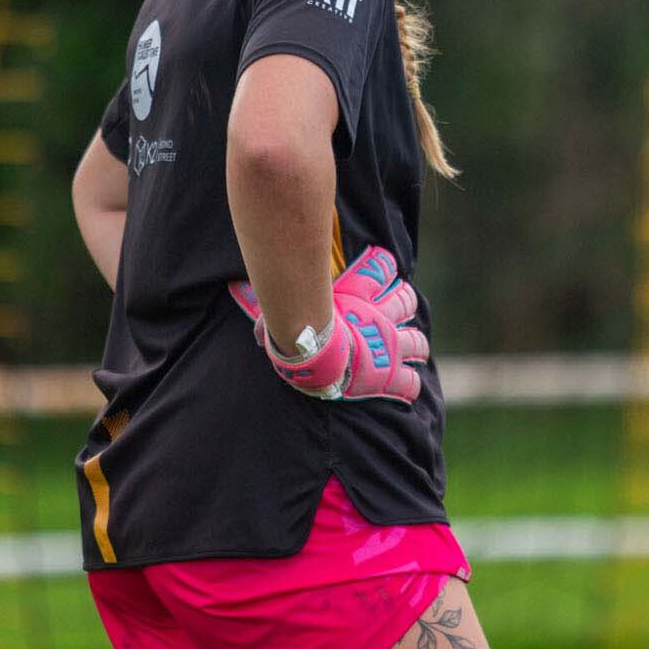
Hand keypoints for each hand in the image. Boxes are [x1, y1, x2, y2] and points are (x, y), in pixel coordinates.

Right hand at [229, 246, 430, 403]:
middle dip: (405, 304)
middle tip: (400, 308)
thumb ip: (259, 300)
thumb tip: (232, 286)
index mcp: (356, 296)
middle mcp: (379, 318)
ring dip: (415, 344)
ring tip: (414, 348)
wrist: (315, 353)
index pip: (378, 269)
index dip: (382, 264)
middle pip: (405, 301)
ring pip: (415, 340)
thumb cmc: (297, 326)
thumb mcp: (280, 307)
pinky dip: (410, 384)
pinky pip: (409, 382)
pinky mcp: (390, 375)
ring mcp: (388, 346)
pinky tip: (409, 386)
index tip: (383, 262)